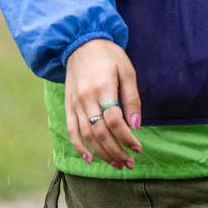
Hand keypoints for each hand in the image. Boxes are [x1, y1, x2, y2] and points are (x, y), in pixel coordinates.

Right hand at [63, 39, 143, 169]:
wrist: (80, 43)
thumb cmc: (109, 56)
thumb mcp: (127, 71)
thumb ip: (132, 98)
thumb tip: (137, 125)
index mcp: (104, 88)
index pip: (114, 120)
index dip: (126, 138)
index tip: (138, 148)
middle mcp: (87, 98)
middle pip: (100, 132)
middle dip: (116, 151)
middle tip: (129, 163)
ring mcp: (75, 103)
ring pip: (87, 135)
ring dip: (102, 153)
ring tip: (117, 164)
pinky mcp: (68, 105)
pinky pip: (71, 130)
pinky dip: (78, 146)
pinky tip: (90, 158)